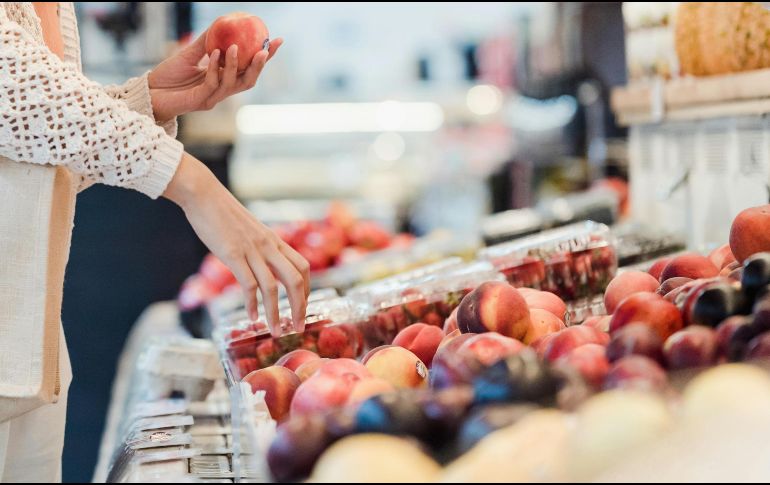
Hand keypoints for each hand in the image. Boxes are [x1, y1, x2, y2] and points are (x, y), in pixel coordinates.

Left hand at [148, 32, 282, 121]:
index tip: (276, 40)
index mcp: (223, 80)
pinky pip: (212, 84)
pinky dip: (215, 67)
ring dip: (236, 64)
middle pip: (248, 80)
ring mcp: (212, 98)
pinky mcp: (200, 101)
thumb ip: (206, 42)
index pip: (248, 68)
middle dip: (260, 65)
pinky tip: (214, 53)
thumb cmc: (169, 75)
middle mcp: (221, 91)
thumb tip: (222, 23)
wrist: (150, 92)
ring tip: (236, 46)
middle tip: (265, 48)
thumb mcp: (190, 54)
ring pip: (233, 84)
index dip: (264, 57)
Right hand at [164, 153, 308, 334]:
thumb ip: (260, 247)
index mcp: (275, 240)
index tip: (304, 307)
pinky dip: (252, 304)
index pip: (303, 267)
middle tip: (299, 328)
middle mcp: (268, 246)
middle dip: (300, 307)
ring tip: (275, 331)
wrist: (204, 194)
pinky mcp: (232, 254)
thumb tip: (263, 265)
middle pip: (296, 280)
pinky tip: (251, 316)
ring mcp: (251, 250)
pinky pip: (248, 284)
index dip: (307, 290)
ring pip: (273, 287)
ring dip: (276, 313)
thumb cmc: (224, 214)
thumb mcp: (251, 230)